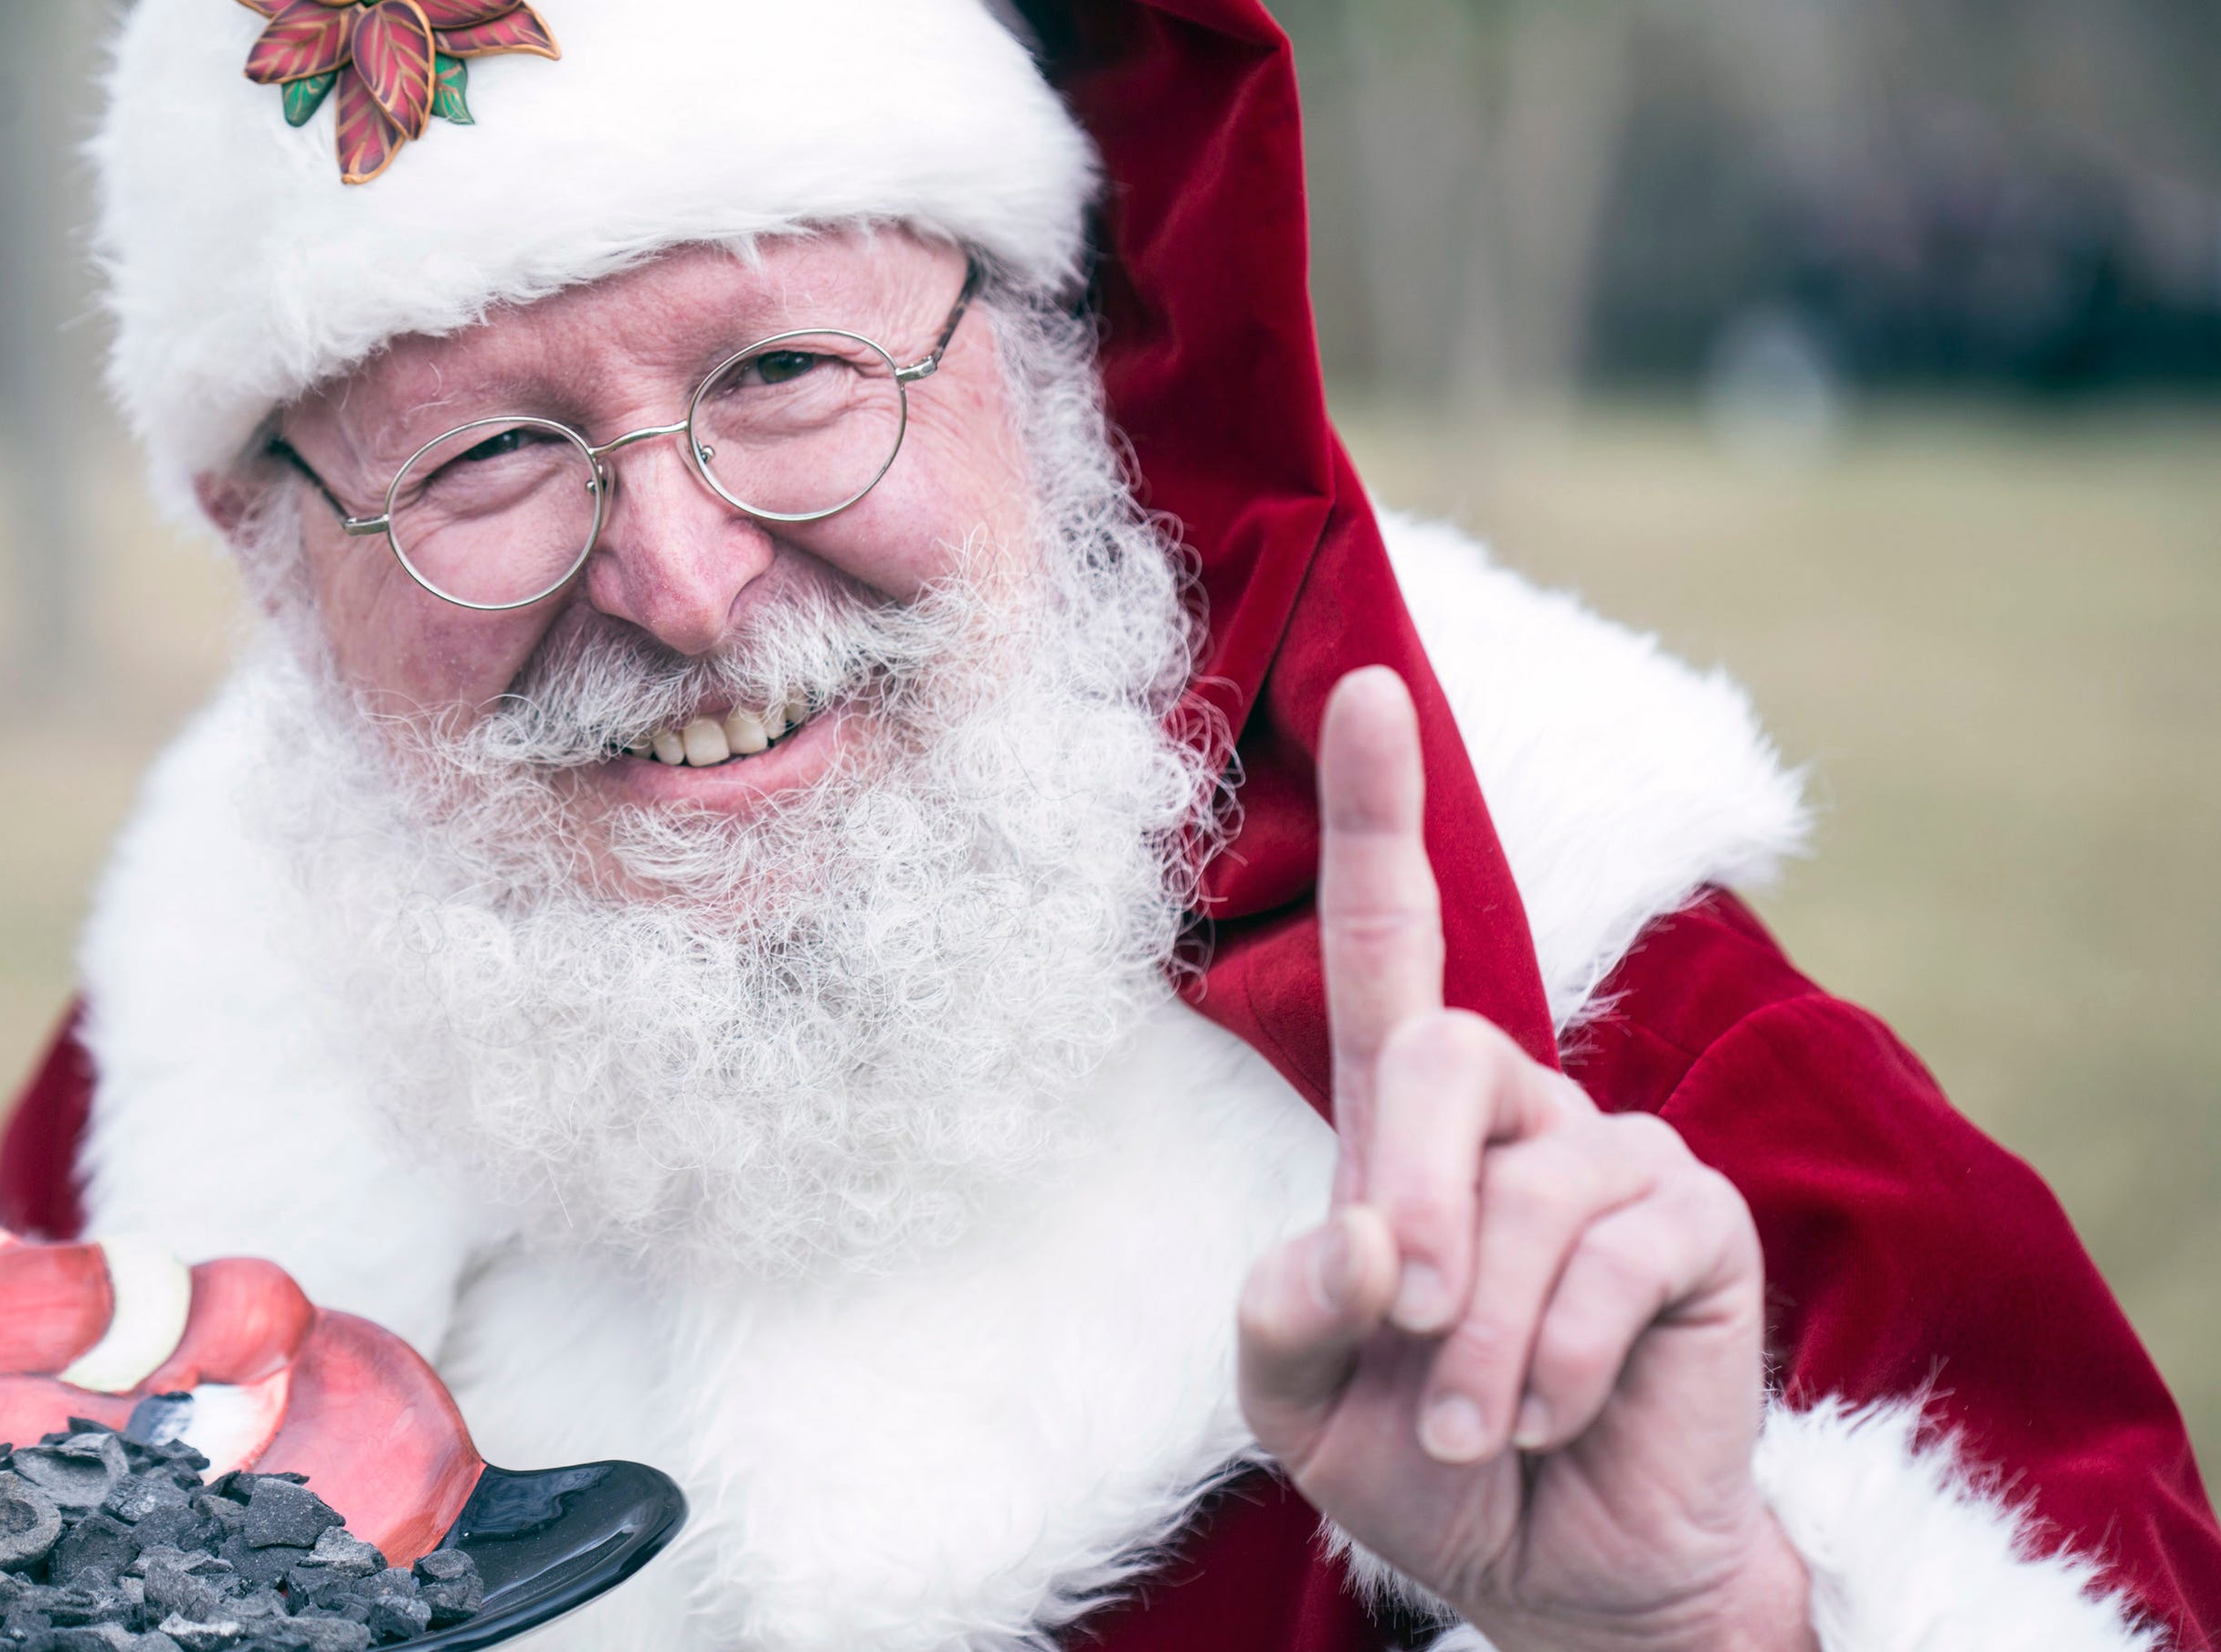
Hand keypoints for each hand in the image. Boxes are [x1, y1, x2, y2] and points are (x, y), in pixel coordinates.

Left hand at [1235, 668, 1813, 1651]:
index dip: (1380, 817)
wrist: (1549, 1572)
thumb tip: (1369, 1235)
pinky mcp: (1697, 1223)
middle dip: (1412, 1205)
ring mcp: (1616, 1158)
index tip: (1366, 689)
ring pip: (1523, 1189)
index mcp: (1405, 1126)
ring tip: (1472, 1424)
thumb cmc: (1420, 1464)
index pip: (1389, 946)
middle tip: (1407, 1336)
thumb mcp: (1300, 1397)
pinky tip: (1548, 1416)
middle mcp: (1514, 1113)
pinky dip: (1552, 1362)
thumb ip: (1292, 1308)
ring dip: (1476, 1339)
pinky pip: (1611, 1259)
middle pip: (1436, 1054)